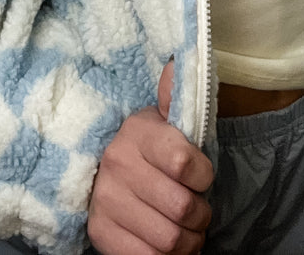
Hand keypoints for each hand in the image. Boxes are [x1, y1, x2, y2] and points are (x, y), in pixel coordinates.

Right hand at [87, 61, 212, 253]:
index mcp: (137, 132)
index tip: (201, 177)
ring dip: (189, 241)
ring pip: (168, 239)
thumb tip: (177, 65)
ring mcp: (106, 201)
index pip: (183, 163)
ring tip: (188, 231)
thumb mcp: (163, 119)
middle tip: (199, 212)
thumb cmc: (149, 149)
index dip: (203, 176)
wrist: (102, 173)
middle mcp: (117, 165)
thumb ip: (175, 97)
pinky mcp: (100, 233)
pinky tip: (169, 245)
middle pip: (181, 207)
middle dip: (201, 215)